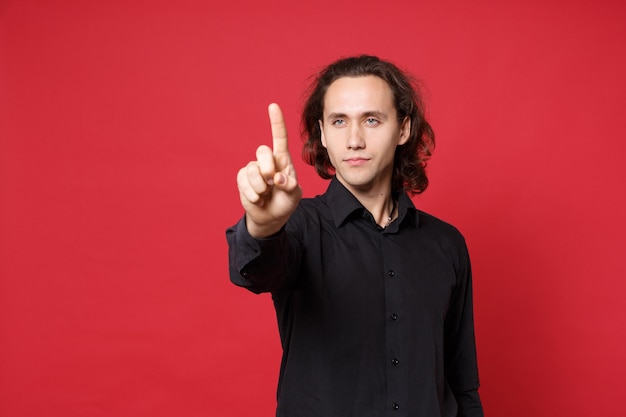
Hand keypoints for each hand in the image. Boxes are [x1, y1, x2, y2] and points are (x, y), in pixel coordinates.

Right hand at [237, 103, 301, 237]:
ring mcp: (253, 169)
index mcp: (283, 160)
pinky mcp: (243, 179)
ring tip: (266, 194)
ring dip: (260, 187)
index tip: (273, 106)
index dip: (276, 122)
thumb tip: (278, 178)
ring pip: (252, 169)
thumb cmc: (286, 202)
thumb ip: (290, 186)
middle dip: (267, 168)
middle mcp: (267, 161)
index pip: (279, 138)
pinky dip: (252, 194)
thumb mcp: (294, 196)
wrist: (271, 217)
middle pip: (262, 151)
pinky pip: (243, 181)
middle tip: (272, 182)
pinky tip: (258, 199)